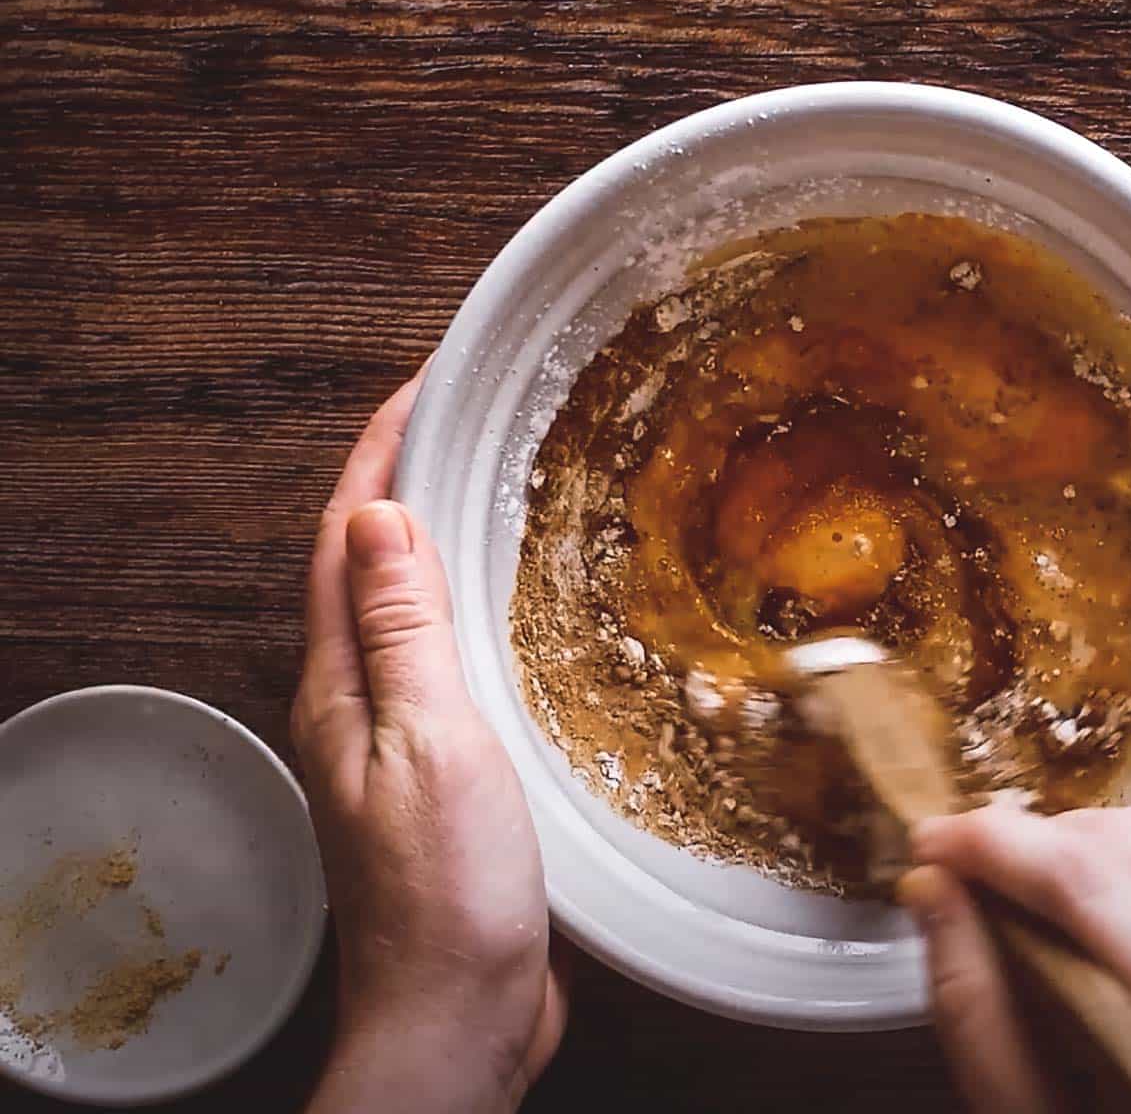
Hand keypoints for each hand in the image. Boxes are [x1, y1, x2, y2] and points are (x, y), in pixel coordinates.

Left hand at [292, 371, 566, 1113]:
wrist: (457, 1014)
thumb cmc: (446, 889)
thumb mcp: (431, 742)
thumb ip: (405, 630)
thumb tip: (384, 512)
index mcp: (342, 684)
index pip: (349, 539)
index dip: (379, 452)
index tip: (424, 384)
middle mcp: (358, 704)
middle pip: (368, 566)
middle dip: (404, 480)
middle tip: (467, 419)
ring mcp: (398, 743)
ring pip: (409, 615)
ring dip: (440, 542)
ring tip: (496, 489)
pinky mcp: (443, 777)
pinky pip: (447, 665)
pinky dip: (474, 612)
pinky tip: (520, 615)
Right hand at [900, 805, 1130, 1113]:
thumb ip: (978, 1014)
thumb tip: (932, 889)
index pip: (1088, 880)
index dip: (994, 844)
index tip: (930, 842)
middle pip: (1128, 841)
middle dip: (1033, 842)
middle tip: (968, 876)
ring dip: (1085, 848)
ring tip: (1028, 896)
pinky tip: (1102, 914)